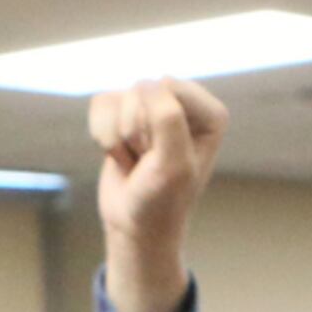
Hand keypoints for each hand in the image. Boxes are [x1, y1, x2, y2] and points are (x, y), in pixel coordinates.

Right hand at [89, 75, 227, 311]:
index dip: (157, 124)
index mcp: (210, 113)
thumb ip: (168, 119)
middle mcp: (184, 103)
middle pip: (142, 90)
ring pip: (119, 98)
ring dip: (119, 138)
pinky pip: (100, 104)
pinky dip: (102, 135)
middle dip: (137, 132)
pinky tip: (120, 155)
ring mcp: (152, 106)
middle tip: (148, 161)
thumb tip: (146, 84)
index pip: (168, 88)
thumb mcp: (173, 164)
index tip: (166, 157)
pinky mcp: (123, 112)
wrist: (135, 227)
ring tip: (136, 160)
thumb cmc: (162, 200)